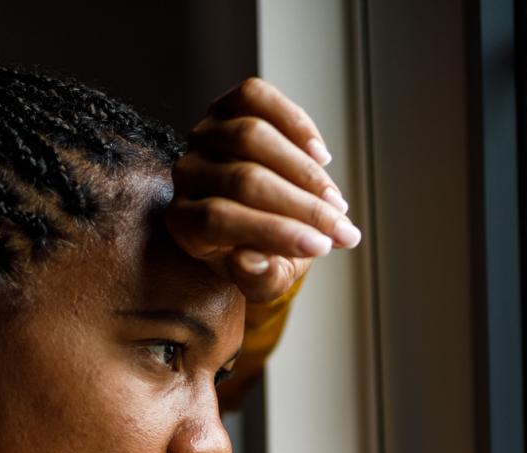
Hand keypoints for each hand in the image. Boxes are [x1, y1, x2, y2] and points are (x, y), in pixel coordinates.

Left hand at [166, 76, 360, 303]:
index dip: (274, 231)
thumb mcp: (264, 279)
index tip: (323, 247)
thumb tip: (251, 261)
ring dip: (305, 170)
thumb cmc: (261, 251)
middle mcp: (186, 173)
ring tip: (335, 200)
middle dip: (302, 205)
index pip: (220, 218)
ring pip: (252, 136)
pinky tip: (321, 157)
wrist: (263, 215)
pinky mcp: (226, 105)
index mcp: (184, 222)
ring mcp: (203, 135)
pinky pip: (257, 98)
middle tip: (342, 228)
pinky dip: (295, 124)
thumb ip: (258, 280)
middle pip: (243, 178)